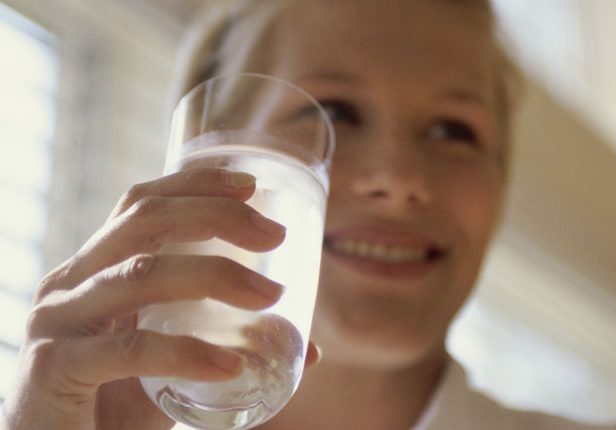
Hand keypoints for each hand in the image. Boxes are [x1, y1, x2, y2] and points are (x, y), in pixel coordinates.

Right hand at [2, 168, 318, 429]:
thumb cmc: (113, 404)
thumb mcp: (174, 363)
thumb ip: (229, 345)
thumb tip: (307, 348)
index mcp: (94, 270)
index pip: (141, 205)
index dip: (194, 184)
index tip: (250, 185)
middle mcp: (69, 284)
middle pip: (144, 222)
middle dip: (216, 217)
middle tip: (274, 236)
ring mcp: (57, 323)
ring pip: (141, 277)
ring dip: (216, 277)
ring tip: (272, 298)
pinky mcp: (54, 368)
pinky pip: (131, 350)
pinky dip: (187, 353)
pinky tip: (231, 366)